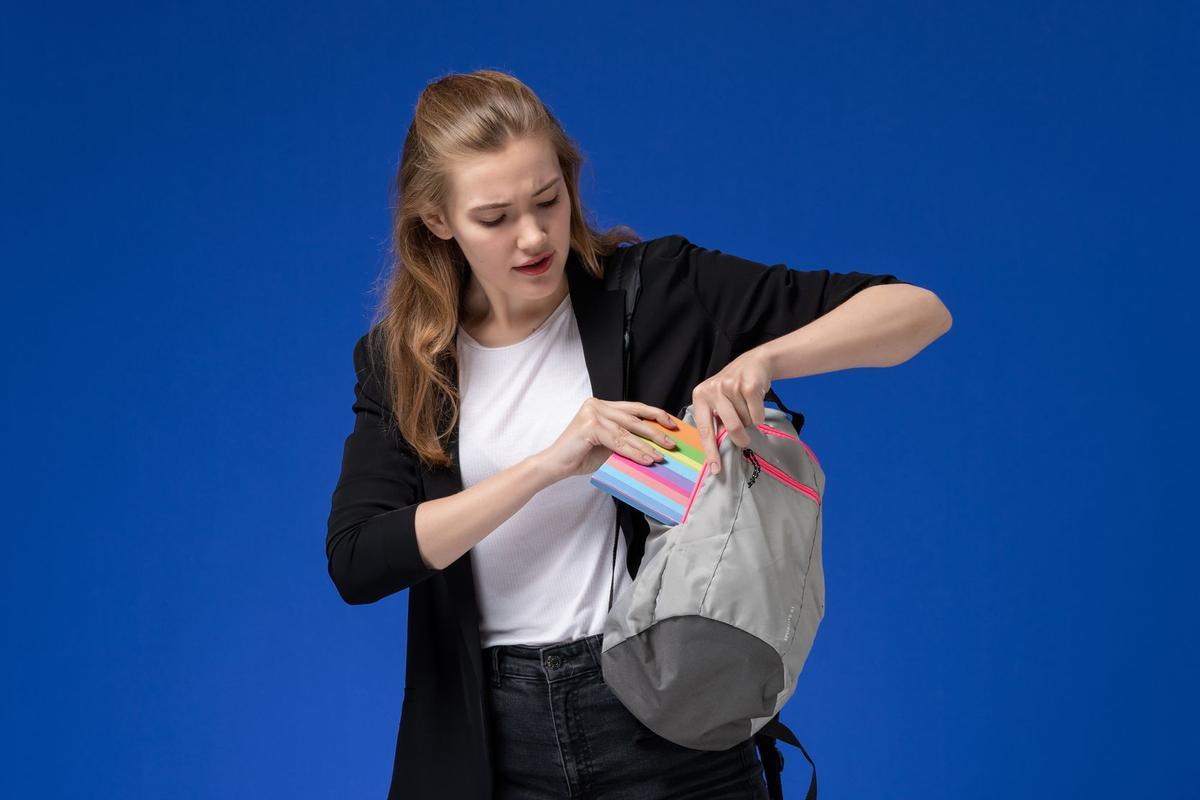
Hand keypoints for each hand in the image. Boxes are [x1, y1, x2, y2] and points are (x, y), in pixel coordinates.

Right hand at [536, 398, 679, 481]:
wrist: (556, 465)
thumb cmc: (580, 456)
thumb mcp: (609, 445)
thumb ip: (626, 440)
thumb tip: (654, 445)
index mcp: (601, 405)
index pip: (634, 408)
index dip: (654, 414)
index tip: (672, 423)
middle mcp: (596, 405)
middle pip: (633, 418)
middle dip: (655, 431)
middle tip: (671, 443)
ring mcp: (592, 413)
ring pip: (627, 431)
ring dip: (646, 445)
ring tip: (661, 456)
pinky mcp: (589, 425)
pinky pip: (618, 441)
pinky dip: (634, 451)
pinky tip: (646, 459)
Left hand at [691, 349, 773, 475]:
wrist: (754, 363)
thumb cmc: (733, 389)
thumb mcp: (718, 402)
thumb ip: (715, 421)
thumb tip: (717, 452)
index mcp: (700, 396)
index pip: (705, 429)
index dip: (711, 451)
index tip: (715, 469)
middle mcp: (713, 389)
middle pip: (731, 427)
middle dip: (740, 438)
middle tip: (744, 441)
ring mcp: (731, 386)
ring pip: (746, 421)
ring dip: (749, 420)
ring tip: (746, 406)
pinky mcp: (748, 385)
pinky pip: (757, 414)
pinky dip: (759, 414)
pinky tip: (755, 401)